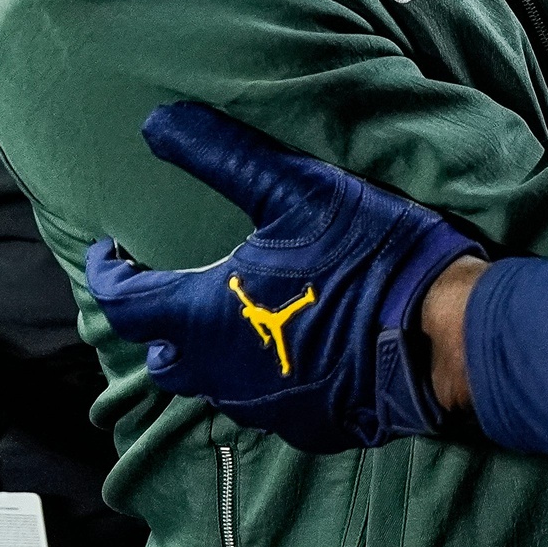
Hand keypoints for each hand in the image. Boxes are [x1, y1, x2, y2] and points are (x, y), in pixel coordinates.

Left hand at [85, 102, 485, 454]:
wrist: (440, 334)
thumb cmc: (366, 258)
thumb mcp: (297, 191)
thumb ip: (223, 157)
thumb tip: (158, 121)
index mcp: (203, 315)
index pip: (123, 301)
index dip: (107, 273)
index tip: (110, 251)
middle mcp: (219, 371)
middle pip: (161, 355)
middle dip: (157, 324)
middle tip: (170, 289)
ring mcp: (263, 406)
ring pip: (212, 384)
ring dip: (210, 352)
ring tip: (233, 317)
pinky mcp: (306, 425)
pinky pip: (265, 402)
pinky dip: (263, 374)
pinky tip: (291, 348)